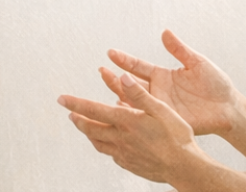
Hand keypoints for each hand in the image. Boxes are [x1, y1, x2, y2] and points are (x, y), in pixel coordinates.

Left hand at [60, 72, 208, 184]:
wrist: (183, 167)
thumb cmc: (176, 136)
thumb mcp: (161, 109)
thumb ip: (139, 94)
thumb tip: (122, 77)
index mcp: (126, 121)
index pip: (93, 110)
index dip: (75, 103)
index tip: (61, 99)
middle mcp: (120, 138)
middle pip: (91, 128)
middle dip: (78, 119)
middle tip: (70, 113)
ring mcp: (123, 153)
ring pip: (98, 143)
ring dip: (89, 134)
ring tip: (85, 128)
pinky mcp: (129, 164)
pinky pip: (111, 154)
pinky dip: (106, 146)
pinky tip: (110, 144)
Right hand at [104, 30, 241, 135]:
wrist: (228, 108)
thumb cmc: (216, 84)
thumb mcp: (197, 63)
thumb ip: (179, 49)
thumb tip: (165, 32)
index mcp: (163, 76)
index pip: (139, 66)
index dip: (125, 60)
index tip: (110, 53)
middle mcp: (158, 91)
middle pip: (131, 83)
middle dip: (115, 78)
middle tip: (101, 71)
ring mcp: (160, 106)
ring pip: (135, 100)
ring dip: (121, 95)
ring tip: (109, 90)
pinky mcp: (166, 120)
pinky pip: (147, 117)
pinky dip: (134, 115)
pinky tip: (122, 111)